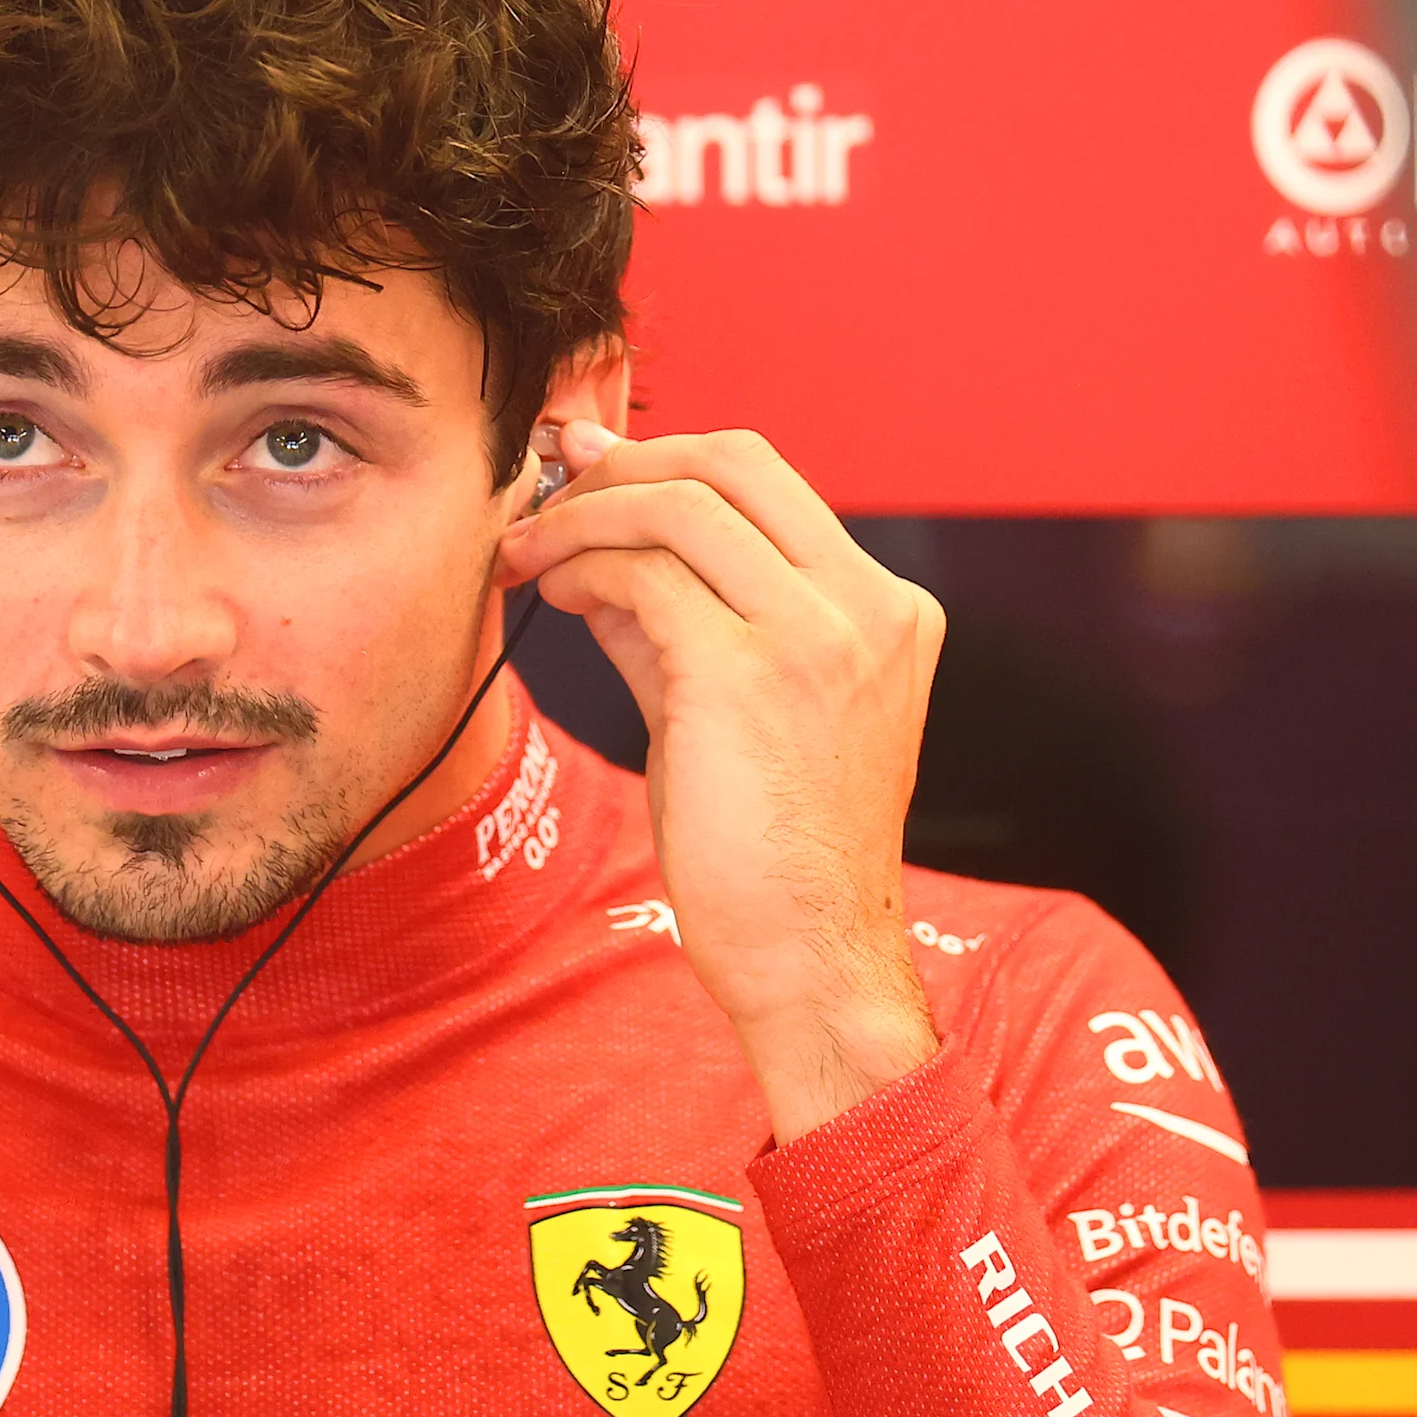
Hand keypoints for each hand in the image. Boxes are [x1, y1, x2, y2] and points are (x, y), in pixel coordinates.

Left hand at [496, 423, 943, 1141]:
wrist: (810, 958)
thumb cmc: (772, 852)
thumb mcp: (736, 706)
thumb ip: (681, 617)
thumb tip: (595, 540)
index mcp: (887, 610)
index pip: (770, 482)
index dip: (666, 459)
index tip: (589, 467)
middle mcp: (867, 608)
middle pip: (734, 463)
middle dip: (624, 464)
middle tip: (550, 491)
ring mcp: (820, 635)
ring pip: (679, 507)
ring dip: (584, 515)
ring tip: (528, 552)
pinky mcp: (751, 673)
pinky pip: (646, 577)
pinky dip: (584, 568)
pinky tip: (554, 593)